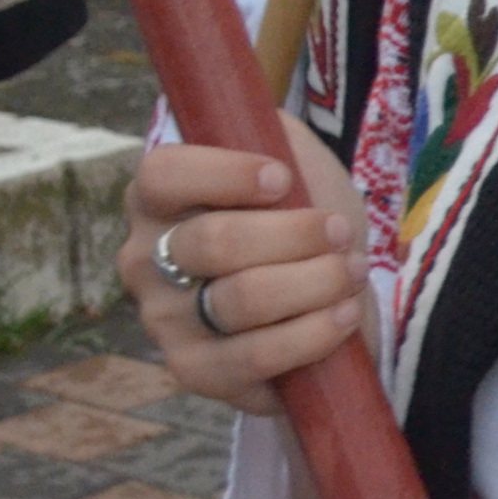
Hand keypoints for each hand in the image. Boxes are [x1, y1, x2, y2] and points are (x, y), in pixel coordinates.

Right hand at [122, 131, 370, 416]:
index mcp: (158, 200)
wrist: (326, 296)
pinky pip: (254, 357)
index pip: (163, 175)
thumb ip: (273, 133)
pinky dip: (312, 333)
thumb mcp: (294, 161)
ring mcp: (165, 321)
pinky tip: (344, 314)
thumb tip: (263, 127)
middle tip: (339, 232)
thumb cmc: (302, 219)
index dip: (225, 174)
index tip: (282, 178)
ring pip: (242, 299)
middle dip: (297, 234)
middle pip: (215, 242)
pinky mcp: (195, 372)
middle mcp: (146, 260)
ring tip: (351, 272)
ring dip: (316, 282)